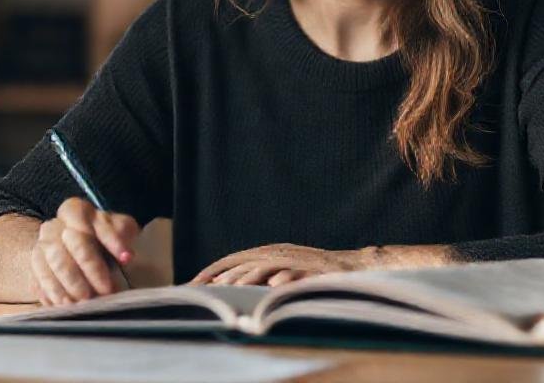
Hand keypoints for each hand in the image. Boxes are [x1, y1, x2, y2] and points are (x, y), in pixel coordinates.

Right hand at [30, 197, 138, 305]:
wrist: (78, 251)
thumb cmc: (103, 239)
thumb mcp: (118, 229)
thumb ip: (122, 234)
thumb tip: (125, 255)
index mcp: (74, 211)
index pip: (89, 222)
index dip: (109, 241)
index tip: (127, 259)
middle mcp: (53, 227)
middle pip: (70, 246)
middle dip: (90, 269)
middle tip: (106, 289)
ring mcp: (40, 248)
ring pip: (52, 266)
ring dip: (71, 285)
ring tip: (87, 302)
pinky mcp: (34, 270)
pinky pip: (39, 282)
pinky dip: (55, 295)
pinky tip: (69, 306)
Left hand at [189, 243, 375, 286]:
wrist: (349, 266)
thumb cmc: (311, 272)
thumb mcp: (280, 270)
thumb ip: (257, 276)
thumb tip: (226, 287)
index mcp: (268, 253)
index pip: (234, 258)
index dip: (214, 269)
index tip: (194, 283)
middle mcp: (277, 253)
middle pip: (246, 263)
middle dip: (225, 276)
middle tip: (207, 290)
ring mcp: (294, 260)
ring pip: (267, 267)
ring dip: (249, 276)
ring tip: (232, 287)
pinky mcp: (312, 269)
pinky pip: (297, 273)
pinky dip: (285, 278)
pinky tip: (274, 285)